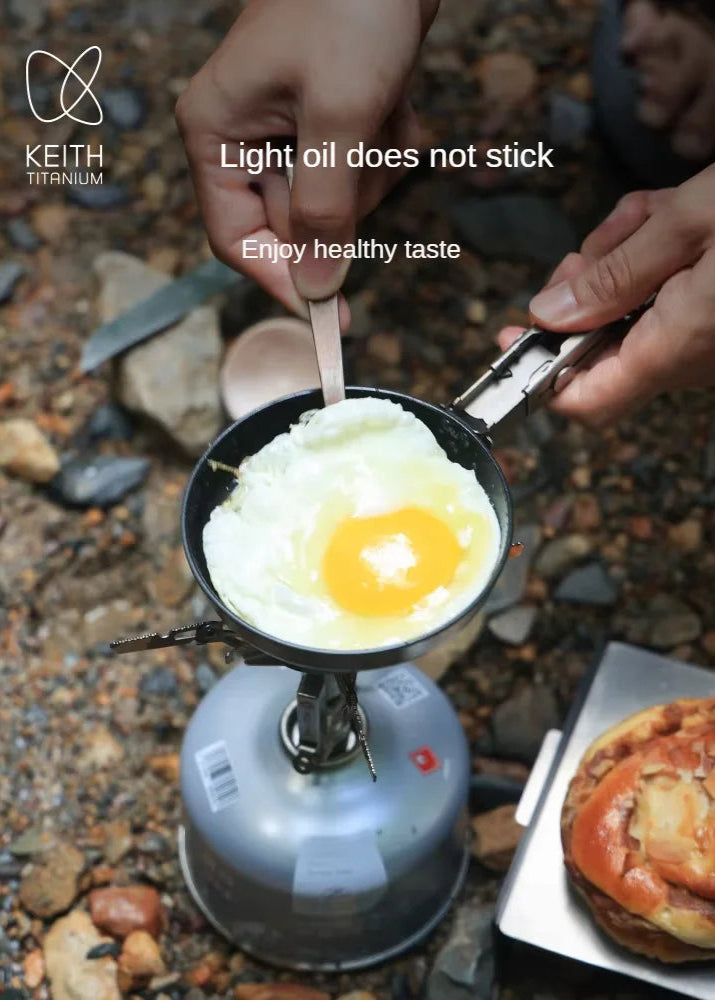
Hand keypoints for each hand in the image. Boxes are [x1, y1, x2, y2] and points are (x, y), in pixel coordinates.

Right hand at [176, 0, 437, 320]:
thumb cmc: (350, 8)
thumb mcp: (339, 117)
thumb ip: (325, 211)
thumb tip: (318, 289)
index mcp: (217, 134)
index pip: (236, 239)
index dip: (283, 280)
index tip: (332, 316)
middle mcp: (241, 137)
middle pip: (292, 223)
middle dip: (347, 199)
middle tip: (371, 151)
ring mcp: (285, 129)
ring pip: (335, 201)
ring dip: (374, 168)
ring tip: (384, 109)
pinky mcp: (326, 120)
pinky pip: (359, 169)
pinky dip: (386, 145)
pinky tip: (395, 102)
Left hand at [498, 164, 714, 426]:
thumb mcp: (691, 221)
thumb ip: (613, 273)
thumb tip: (547, 314)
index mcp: (680, 343)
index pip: (586, 403)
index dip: (540, 376)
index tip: (512, 336)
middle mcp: (694, 358)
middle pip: (603, 345)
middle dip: (590, 286)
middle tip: (605, 241)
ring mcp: (709, 343)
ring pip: (634, 312)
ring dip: (630, 257)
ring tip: (657, 213)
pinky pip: (669, 299)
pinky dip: (662, 257)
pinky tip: (679, 217)